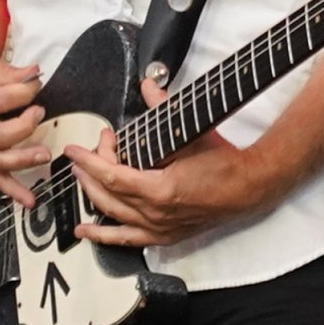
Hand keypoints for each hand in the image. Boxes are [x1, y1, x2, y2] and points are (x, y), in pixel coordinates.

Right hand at [0, 50, 47, 206]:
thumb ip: (6, 71)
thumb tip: (32, 76)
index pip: (0, 99)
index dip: (25, 91)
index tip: (35, 85)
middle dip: (23, 127)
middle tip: (37, 112)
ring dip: (21, 160)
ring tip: (42, 153)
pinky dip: (10, 188)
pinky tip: (26, 197)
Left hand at [64, 77, 280, 248]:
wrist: (249, 187)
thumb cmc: (224, 162)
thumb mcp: (191, 132)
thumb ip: (164, 107)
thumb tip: (148, 84)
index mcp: (159, 190)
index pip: (110, 175)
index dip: (88, 161)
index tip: (74, 150)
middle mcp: (155, 214)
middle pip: (107, 194)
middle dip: (91, 171)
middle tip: (87, 153)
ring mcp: (159, 228)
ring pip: (112, 215)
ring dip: (92, 198)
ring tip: (79, 181)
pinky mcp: (164, 235)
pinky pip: (127, 239)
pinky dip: (105, 236)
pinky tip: (86, 232)